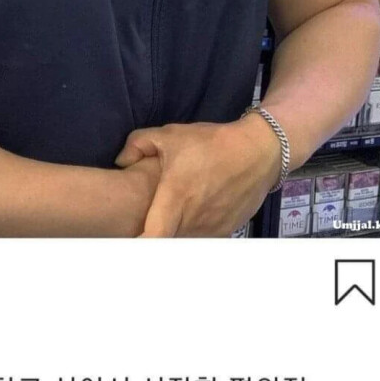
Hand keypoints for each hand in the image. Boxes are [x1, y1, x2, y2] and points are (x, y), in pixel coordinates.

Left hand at [115, 115, 281, 236]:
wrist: (259, 151)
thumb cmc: (211, 143)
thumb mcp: (170, 135)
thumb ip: (137, 144)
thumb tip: (120, 161)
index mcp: (175, 199)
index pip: (153, 238)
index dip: (137, 244)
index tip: (127, 242)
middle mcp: (192, 220)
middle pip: (165, 241)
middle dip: (152, 236)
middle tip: (140, 226)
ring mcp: (211, 229)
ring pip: (182, 241)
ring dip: (173, 234)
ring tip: (167, 219)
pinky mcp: (225, 232)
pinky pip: (201, 239)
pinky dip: (192, 232)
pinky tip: (190, 217)